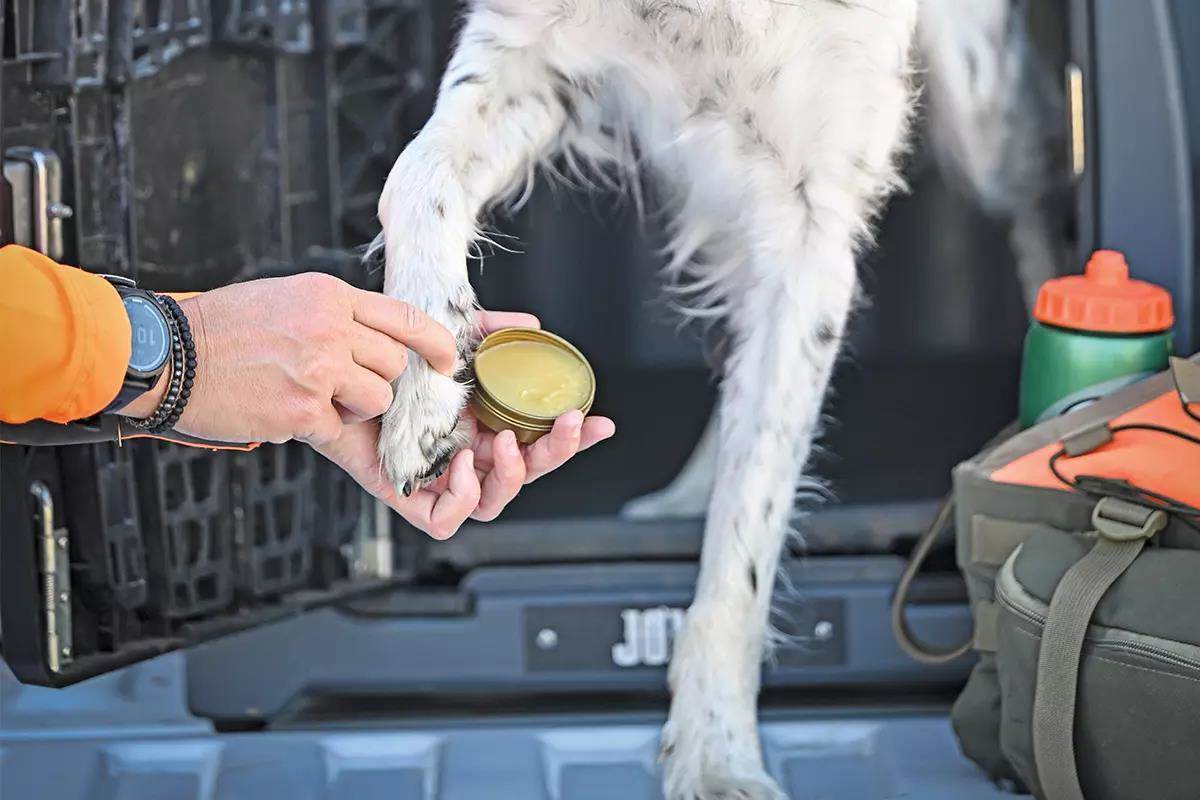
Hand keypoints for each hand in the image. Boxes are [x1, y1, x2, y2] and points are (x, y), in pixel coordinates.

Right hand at [122, 272, 456, 444]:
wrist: (168, 357)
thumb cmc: (222, 329)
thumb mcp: (285, 297)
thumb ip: (334, 314)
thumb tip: (376, 337)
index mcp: (329, 295)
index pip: (405, 317)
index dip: (435, 343)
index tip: (446, 361)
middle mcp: (330, 327)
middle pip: (394, 364)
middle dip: (376, 381)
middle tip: (336, 383)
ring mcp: (319, 369)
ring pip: (376, 398)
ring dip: (351, 406)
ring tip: (306, 394)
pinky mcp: (303, 409)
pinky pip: (338, 426)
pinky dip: (315, 426)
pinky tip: (281, 409)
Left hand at [314, 311, 615, 538]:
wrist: (336, 367)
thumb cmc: (391, 359)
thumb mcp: (449, 338)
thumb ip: (491, 333)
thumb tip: (533, 325)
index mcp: (485, 426)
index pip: (538, 442)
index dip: (572, 438)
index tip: (598, 420)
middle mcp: (467, 455)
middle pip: (525, 474)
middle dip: (555, 454)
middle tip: (565, 425)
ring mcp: (440, 477)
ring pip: (491, 502)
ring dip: (510, 478)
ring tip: (505, 444)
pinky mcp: (407, 494)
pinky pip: (442, 521)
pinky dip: (460, 500)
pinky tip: (461, 466)